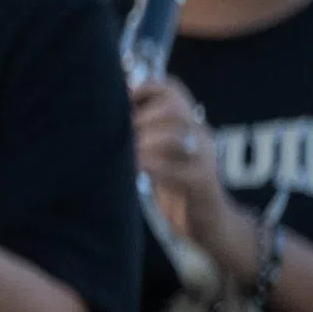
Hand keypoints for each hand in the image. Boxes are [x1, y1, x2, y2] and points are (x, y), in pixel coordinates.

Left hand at [130, 75, 253, 279]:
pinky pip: (173, 169)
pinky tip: (129, 173)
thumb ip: (141, 131)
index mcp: (190, 123)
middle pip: (172, 108)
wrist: (209, 223)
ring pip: (172, 136)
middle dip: (138, 118)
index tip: (119, 101)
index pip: (172, 89)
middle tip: (117, 136)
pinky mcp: (201, 183)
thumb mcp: (159, 152)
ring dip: (139, 143)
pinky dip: (146, 167)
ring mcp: (204, 158)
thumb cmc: (174, 186)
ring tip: (122, 155)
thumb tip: (102, 113)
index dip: (144, 88)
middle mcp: (200, 134)